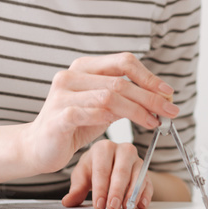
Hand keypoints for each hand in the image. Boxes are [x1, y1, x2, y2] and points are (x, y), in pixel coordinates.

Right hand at [23, 52, 178, 174]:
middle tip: (170, 110)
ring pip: (110, 96)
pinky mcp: (59, 115)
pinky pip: (93, 113)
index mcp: (84, 67)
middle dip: (150, 96)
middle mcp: (72, 75)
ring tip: (154, 122)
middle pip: (120, 81)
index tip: (168, 91)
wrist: (37, 147)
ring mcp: (63, 94)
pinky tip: (127, 128)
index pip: (123, 61)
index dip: (149, 76)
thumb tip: (160, 96)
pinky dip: (114, 120)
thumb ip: (125, 98)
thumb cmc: (72, 125)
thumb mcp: (103, 108)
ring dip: (137, 110)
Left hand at [62, 140, 152, 208]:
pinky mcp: (145, 169)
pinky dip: (145, 194)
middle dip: (116, 192)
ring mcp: (136, 159)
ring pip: (137, 176)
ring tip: (125, 208)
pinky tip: (140, 205)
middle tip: (112, 208)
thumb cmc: (94, 168)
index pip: (102, 169)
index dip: (100, 189)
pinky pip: (148, 181)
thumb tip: (68, 202)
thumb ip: (76, 189)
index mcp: (103, 148)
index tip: (98, 205)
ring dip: (132, 194)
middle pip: (121, 171)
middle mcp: (122, 150)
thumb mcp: (82, 176)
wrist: (110, 163)